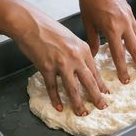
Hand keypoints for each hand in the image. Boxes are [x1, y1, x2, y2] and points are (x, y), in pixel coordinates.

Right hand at [8, 0, 107, 115]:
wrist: (29, 22)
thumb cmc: (49, 28)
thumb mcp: (70, 38)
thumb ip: (78, 53)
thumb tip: (83, 69)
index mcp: (83, 49)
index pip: (95, 72)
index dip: (101, 85)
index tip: (105, 94)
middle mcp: (75, 57)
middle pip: (89, 82)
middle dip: (97, 97)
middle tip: (102, 107)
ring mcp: (60, 63)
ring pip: (72, 88)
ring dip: (78, 103)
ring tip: (82, 113)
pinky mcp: (46, 67)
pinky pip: (53, 87)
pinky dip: (56, 99)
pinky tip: (59, 107)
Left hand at [77, 0, 135, 83]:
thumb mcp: (88, 21)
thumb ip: (93, 40)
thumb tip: (94, 55)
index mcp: (112, 28)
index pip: (119, 54)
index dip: (123, 68)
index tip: (126, 80)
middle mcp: (124, 23)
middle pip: (135, 48)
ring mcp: (129, 16)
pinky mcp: (129, 11)